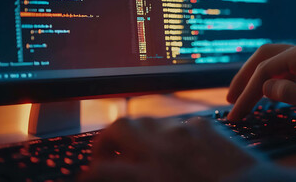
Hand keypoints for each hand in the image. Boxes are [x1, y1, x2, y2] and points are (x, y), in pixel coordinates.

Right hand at [79, 117, 259, 181]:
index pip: (103, 170)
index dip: (89, 176)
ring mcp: (187, 132)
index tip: (88, 179)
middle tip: (108, 155)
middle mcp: (166, 149)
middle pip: (120, 127)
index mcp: (154, 175)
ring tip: (139, 148)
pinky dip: (170, 134)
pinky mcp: (207, 126)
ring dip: (137, 133)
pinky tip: (177, 147)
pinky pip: (179, 123)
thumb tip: (128, 177)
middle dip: (107, 140)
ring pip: (148, 119)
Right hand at [227, 39, 295, 128]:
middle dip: (246, 77)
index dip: (247, 92)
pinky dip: (276, 77)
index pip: (266, 70)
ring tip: (245, 94)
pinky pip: (291, 66)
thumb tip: (265, 88)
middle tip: (231, 97)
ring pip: (278, 59)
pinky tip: (271, 91)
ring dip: (259, 75)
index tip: (235, 111)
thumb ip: (289, 94)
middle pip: (267, 56)